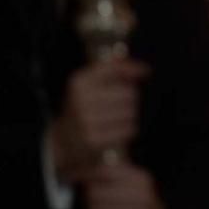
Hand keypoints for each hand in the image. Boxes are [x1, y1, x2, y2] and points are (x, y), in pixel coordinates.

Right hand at [50, 59, 148, 181]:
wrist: (62, 140)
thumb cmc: (82, 107)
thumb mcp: (89, 83)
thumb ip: (115, 69)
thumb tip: (145, 69)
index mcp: (79, 83)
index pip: (115, 69)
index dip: (134, 69)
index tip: (146, 71)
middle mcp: (81, 100)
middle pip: (129, 93)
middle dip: (130, 97)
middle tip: (120, 103)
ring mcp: (87, 121)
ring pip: (131, 112)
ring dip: (130, 114)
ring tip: (116, 117)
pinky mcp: (94, 140)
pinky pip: (128, 129)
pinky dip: (127, 129)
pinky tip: (116, 129)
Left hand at [83, 162, 170, 208]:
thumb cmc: (138, 203)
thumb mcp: (132, 182)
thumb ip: (111, 172)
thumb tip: (80, 165)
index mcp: (141, 178)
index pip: (104, 172)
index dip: (84, 174)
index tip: (71, 178)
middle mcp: (143, 196)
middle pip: (97, 193)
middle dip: (87, 198)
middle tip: (86, 201)